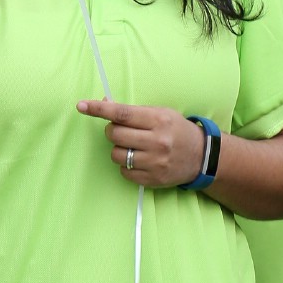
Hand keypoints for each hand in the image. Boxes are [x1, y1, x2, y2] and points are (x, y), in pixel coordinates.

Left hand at [77, 99, 205, 187]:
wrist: (201, 155)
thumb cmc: (176, 129)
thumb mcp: (159, 112)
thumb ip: (133, 111)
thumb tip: (104, 103)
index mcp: (157, 119)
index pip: (121, 113)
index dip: (99, 109)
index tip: (82, 105)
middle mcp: (157, 141)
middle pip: (115, 135)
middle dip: (111, 131)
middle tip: (119, 130)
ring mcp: (155, 162)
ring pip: (117, 155)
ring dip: (118, 149)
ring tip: (131, 146)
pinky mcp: (154, 180)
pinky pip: (125, 173)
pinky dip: (125, 166)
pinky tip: (137, 160)